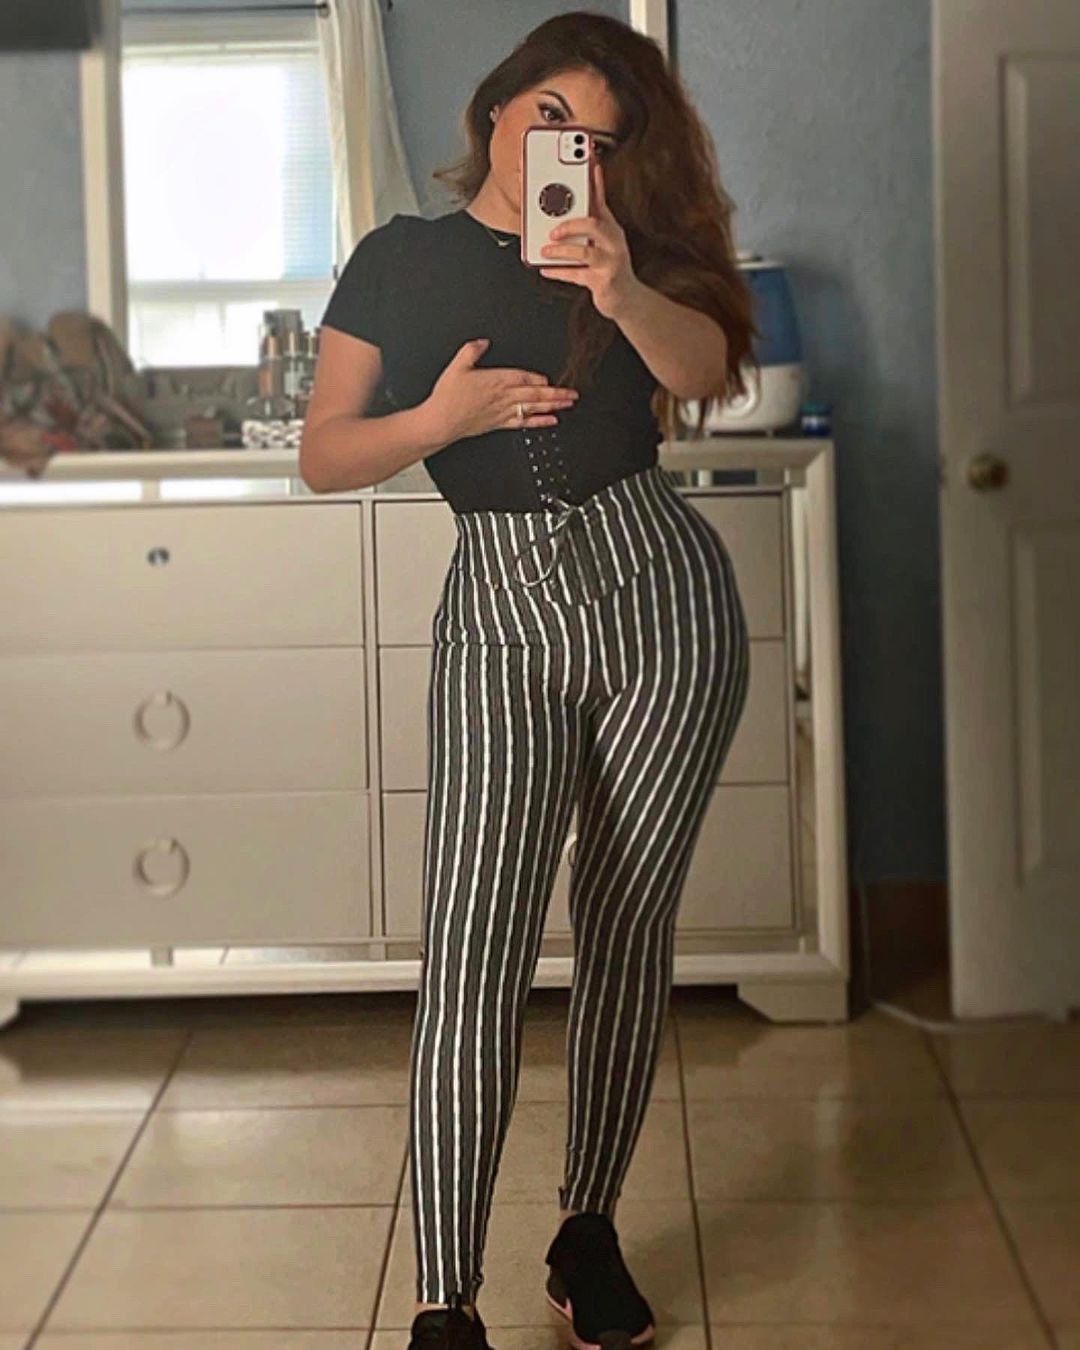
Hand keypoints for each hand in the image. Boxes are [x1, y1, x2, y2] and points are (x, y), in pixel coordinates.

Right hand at [423, 337, 578, 442]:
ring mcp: (503, 411)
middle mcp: (503, 396)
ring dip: (553, 406)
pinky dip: (539, 421)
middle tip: (572, 394)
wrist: (441, 421)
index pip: (524, 377)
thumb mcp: (456, 366)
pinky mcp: (499, 424)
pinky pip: (524, 422)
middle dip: (556, 394)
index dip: (539, 379)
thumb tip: (482, 342)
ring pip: (533, 407)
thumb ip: (471, 351)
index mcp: (495, 380)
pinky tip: (551, 421)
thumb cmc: (448, 397)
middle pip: (535, 393)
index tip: (552, 380)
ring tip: (567, 404)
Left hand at [537, 156, 640, 319]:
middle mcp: (613, 241)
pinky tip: (545, 269)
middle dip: (570, 224)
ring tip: (545, 250)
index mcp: (610, 227)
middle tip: (552, 229)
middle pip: (593, 224)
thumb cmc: (608, 268)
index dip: (594, 180)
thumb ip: (581, 229)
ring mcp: (611, 262)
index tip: (588, 160)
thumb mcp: (598, 244)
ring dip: (562, 251)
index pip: (600, 199)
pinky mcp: (605, 281)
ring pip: (585, 252)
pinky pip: (578, 276)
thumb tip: (552, 219)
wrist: (626, 299)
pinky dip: (559, 272)